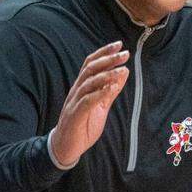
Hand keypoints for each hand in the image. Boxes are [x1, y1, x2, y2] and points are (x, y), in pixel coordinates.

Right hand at [49, 41, 129, 166]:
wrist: (66, 148)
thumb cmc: (83, 125)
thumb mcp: (101, 106)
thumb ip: (111, 90)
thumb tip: (123, 71)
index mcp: (81, 87)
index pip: (91, 63)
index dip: (104, 52)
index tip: (119, 44)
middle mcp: (76, 91)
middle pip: (90, 69)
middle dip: (108, 60)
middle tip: (124, 54)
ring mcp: (74, 103)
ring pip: (88, 83)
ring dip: (106, 75)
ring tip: (121, 69)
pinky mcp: (75, 116)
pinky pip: (86, 102)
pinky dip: (99, 93)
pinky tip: (110, 88)